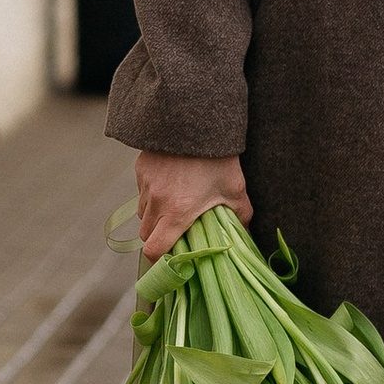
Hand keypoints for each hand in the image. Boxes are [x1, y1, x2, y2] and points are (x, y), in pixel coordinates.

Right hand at [135, 153, 249, 262]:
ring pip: (142, 213)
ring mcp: (146, 185)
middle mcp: (157, 201)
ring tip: (175, 206)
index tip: (169, 260)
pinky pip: (141, 192)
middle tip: (176, 233)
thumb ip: (239, 218)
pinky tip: (170, 185)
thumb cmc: (220, 159)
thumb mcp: (235, 191)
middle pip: (146, 235)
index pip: (155, 250)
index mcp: (178, 212)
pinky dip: (152, 195)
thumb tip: (242, 236)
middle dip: (158, 238)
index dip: (159, 260)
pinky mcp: (141, 170)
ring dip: (154, 217)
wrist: (198, 123)